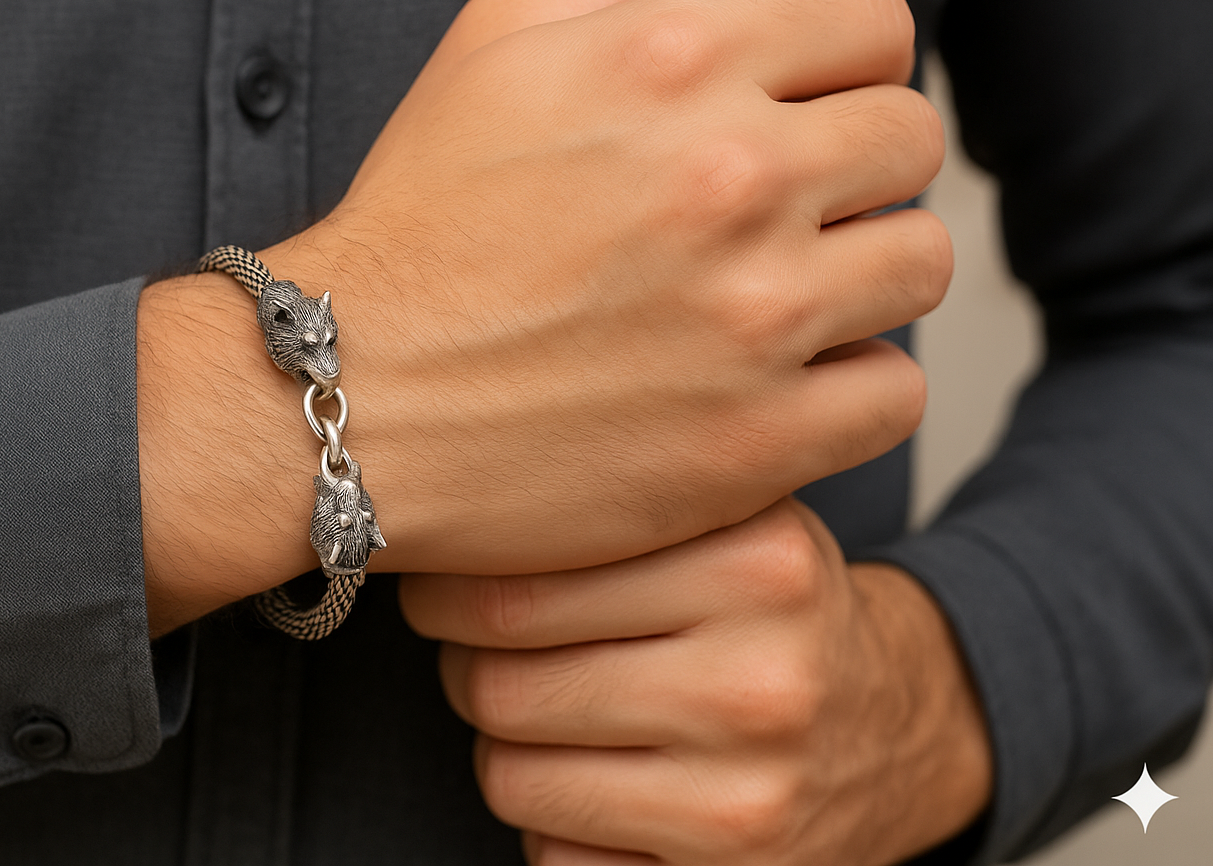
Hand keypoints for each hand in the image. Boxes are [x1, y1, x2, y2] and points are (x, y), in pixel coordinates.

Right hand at [138, 0, 949, 629]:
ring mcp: (751, 314)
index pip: (874, 19)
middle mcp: (730, 175)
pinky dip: (852, 384)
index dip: (844, 58)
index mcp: (673, 57)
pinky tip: (777, 379)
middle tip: (779, 207)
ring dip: (865, 271)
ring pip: (920, 262)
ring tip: (782, 293)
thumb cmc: (420, 220)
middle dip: (856, 162)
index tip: (801, 105)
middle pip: (910, 137)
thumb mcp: (496, 41)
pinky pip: (893, 391)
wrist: (348, 396)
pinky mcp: (754, 437)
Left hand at [399, 499, 992, 865]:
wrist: (892, 727)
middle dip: (470, 672)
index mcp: (756, 564)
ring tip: (561, 717)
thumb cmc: (769, 611)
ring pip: (512, 778)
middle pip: (498, 687)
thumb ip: (619, 500)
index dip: (446, 594)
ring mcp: (747, 797)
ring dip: (510, 752)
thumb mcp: (728, 521)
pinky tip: (610, 786)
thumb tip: (450, 513)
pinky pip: (555, 860)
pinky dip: (558, 829)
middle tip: (491, 654)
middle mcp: (759, 681)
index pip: (512, 589)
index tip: (438, 590)